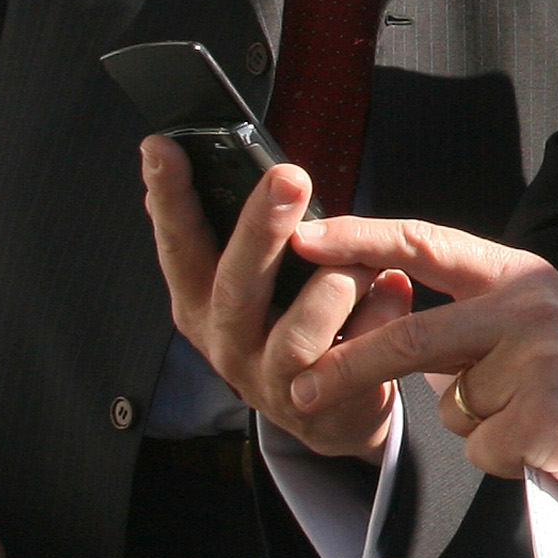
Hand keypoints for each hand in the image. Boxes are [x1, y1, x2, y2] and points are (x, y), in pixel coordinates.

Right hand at [140, 138, 409, 461]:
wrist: (331, 412)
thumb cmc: (295, 322)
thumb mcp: (261, 280)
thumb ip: (249, 235)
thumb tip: (247, 166)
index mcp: (200, 298)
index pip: (177, 241)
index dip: (168, 197)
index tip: (161, 145)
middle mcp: (222, 339)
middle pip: (233, 283)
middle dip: (261, 228)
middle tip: (288, 177)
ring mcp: (265, 378)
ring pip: (298, 330)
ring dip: (341, 283)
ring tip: (373, 260)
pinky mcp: (314, 405)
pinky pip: (352, 355)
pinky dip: (381, 312)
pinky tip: (396, 288)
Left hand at [285, 216, 557, 500]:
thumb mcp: (534, 316)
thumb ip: (469, 311)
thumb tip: (381, 316)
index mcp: (518, 276)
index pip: (424, 243)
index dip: (361, 239)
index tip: (305, 240)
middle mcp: (527, 310)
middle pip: (412, 336)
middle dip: (348, 366)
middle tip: (300, 387)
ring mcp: (538, 364)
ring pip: (450, 405)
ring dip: (473, 422)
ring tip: (528, 413)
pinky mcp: (543, 419)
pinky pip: (479, 446)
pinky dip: (498, 454)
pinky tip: (539, 442)